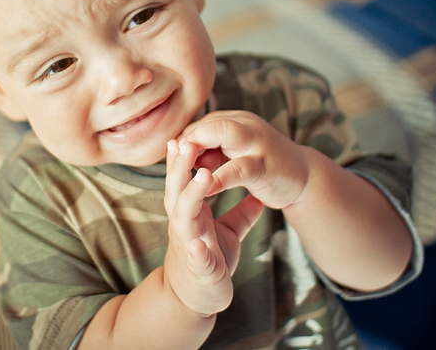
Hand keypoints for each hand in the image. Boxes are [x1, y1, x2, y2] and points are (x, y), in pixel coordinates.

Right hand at [163, 140, 262, 316]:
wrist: (198, 300)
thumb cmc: (211, 261)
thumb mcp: (228, 232)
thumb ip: (241, 213)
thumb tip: (259, 195)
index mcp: (190, 214)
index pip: (182, 180)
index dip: (181, 160)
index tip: (182, 135)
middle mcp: (185, 226)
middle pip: (176, 190)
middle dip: (179, 167)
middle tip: (183, 142)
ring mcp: (189, 246)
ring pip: (184, 217)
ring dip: (191, 196)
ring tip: (203, 176)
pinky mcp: (199, 269)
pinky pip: (197, 259)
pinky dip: (197, 251)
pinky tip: (200, 244)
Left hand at [180, 110, 311, 208]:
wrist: (306, 178)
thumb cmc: (264, 167)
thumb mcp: (234, 156)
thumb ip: (210, 153)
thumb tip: (184, 156)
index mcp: (236, 121)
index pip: (201, 125)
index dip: (185, 143)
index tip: (176, 161)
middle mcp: (246, 125)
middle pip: (208, 122)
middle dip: (188, 140)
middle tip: (174, 161)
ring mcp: (257, 143)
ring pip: (223, 134)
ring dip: (199, 148)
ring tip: (183, 168)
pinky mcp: (265, 165)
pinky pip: (238, 168)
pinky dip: (219, 177)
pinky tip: (205, 188)